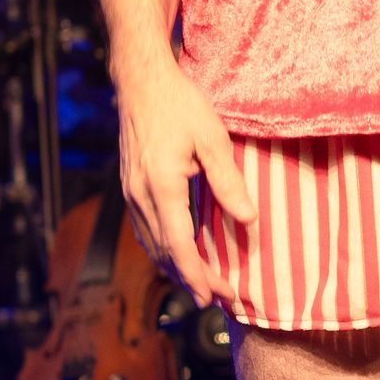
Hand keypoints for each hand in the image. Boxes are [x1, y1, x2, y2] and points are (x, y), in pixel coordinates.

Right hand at [114, 60, 254, 306]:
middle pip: (164, 252)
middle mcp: (140, 196)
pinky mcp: (130, 186)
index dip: (197, 276)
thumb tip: (248, 220)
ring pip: (151, 244)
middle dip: (190, 279)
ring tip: (199, 284)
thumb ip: (229, 182)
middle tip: (218, 298)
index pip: (179, 246)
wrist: (141, 81)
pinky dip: (162, 249)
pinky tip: (178, 254)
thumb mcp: (213, 139)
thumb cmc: (179, 104)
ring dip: (175, 267)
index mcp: (162, 187)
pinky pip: (144, 229)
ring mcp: (131, 192)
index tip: (214, 297)